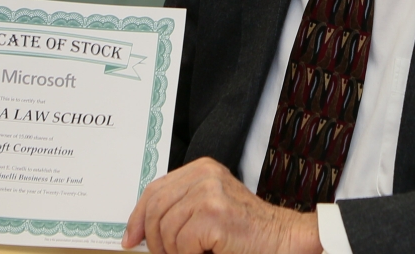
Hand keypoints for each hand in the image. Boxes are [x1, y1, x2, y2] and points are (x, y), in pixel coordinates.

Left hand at [122, 157, 321, 253]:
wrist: (284, 240)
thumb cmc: (246, 232)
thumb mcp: (208, 210)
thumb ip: (179, 210)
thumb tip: (138, 231)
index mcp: (201, 169)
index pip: (155, 190)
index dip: (138, 217)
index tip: (130, 239)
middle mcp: (204, 175)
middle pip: (155, 208)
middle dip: (153, 239)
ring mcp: (210, 192)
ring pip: (166, 229)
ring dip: (174, 252)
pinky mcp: (215, 215)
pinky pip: (182, 242)